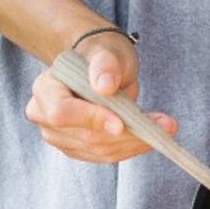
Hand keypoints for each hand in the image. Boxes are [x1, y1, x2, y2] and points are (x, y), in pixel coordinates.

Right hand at [24, 31, 177, 162]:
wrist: (101, 68)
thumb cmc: (102, 57)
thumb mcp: (107, 52)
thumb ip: (105, 65)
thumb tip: (105, 86)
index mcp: (45, 88)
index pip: (61, 112)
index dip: (91, 119)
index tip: (121, 123)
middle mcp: (44, 116)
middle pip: (84, 136)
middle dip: (126, 134)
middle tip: (165, 125)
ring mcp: (58, 136)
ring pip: (98, 150)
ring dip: (134, 143)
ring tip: (165, 128)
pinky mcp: (76, 148)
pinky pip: (105, 155)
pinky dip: (130, 148)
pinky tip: (149, 136)